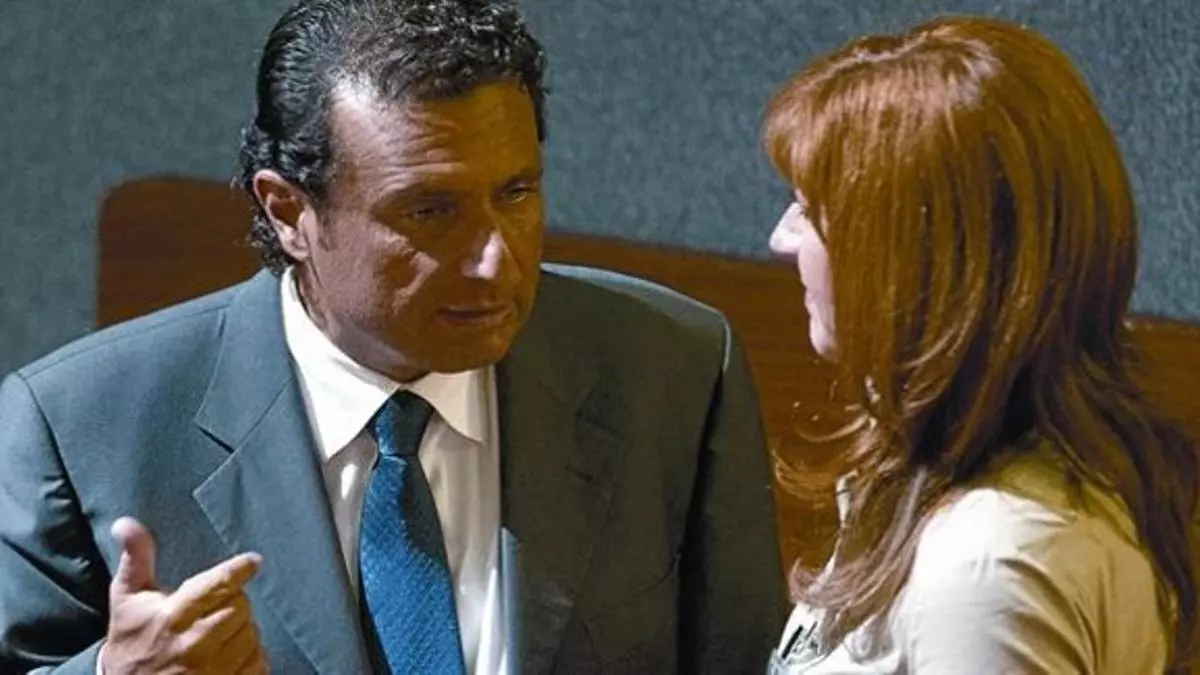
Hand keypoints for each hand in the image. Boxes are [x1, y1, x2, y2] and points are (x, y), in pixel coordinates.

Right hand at [100, 517, 268, 673]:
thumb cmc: (130, 641)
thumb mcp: (127, 598)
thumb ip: (136, 558)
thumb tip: (126, 523)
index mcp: (173, 616)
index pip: (218, 584)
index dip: (239, 570)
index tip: (252, 562)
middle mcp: (195, 643)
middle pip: (241, 606)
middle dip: (234, 601)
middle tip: (217, 605)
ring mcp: (213, 669)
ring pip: (252, 633)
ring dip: (243, 629)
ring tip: (219, 632)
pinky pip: (259, 662)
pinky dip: (252, 655)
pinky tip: (230, 653)